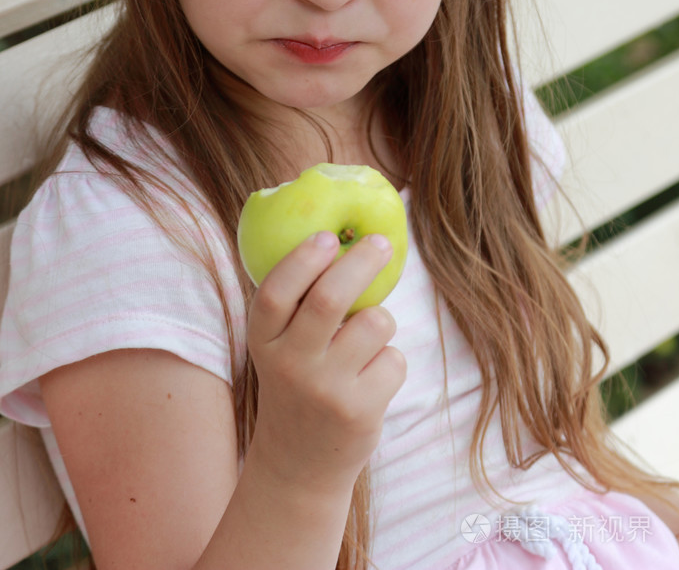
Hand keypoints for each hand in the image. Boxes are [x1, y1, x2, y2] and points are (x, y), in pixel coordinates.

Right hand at [246, 231, 406, 495]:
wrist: (299, 464)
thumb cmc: (297, 381)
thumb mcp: (280, 346)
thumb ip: (298, 302)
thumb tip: (341, 234)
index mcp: (264, 341)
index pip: (276, 293)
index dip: (302, 260)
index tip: (327, 236)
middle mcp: (290, 365)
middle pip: (329, 299)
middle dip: (360, 262)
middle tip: (379, 243)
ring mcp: (325, 390)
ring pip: (375, 324)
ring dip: (381, 320)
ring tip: (367, 338)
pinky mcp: (359, 411)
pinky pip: (394, 359)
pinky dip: (390, 360)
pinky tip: (370, 379)